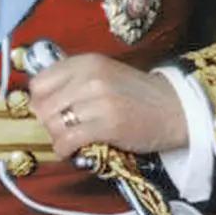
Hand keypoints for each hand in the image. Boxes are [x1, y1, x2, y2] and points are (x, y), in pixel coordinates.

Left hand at [23, 52, 184, 167]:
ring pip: (54, 125)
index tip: (50, 112)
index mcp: (86, 62)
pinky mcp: (108, 125)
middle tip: (61, 131)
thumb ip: (74, 82)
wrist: (176, 108)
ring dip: (57, 138)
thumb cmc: (138, 94)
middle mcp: (89, 77)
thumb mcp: (104, 75)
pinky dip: (64, 150)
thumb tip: (39, 104)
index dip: (40, 101)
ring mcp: (99, 101)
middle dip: (47, 123)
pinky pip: (68, 141)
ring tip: (69, 141)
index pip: (39, 83)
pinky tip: (71, 151)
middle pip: (43, 107)